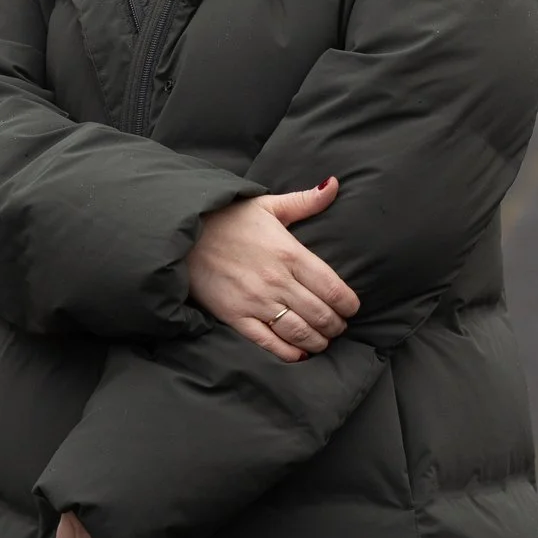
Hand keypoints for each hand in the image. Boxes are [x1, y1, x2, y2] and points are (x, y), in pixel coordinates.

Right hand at [187, 178, 361, 360]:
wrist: (185, 234)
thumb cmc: (229, 219)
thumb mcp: (268, 205)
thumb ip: (306, 200)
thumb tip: (336, 185)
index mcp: (289, 253)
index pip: (332, 287)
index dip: (348, 304)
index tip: (352, 308)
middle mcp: (277, 281)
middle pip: (320, 314)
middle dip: (336, 325)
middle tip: (339, 326)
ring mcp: (256, 301)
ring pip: (299, 332)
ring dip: (318, 341)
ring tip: (323, 340)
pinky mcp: (236, 317)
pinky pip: (269, 342)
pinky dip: (289, 353)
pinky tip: (300, 353)